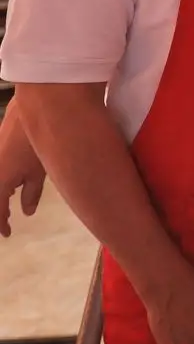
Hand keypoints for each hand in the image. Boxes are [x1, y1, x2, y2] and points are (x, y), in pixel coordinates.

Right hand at [0, 115, 44, 237]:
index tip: (7, 234)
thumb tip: (27, 212)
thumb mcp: (38, 172)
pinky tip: (9, 186)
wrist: (35, 109)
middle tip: (6, 223)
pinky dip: (1, 183)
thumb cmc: (39, 143)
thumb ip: (31, 194)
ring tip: (8, 206)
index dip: (1, 223)